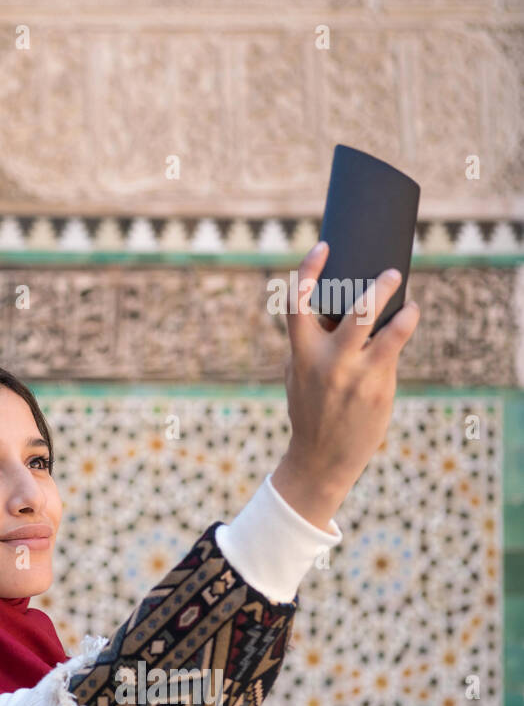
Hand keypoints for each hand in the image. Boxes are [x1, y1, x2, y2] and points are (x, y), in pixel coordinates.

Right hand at [271, 241, 420, 531]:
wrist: (321, 456)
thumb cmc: (310, 407)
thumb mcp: (297, 374)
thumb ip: (310, 343)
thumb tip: (336, 308)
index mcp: (299, 353)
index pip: (296, 304)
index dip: (307, 271)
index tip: (322, 248)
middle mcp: (326, 361)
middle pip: (354, 311)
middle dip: (376, 288)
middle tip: (391, 273)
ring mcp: (353, 374)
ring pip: (382, 327)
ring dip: (399, 305)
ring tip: (407, 295)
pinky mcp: (376, 386)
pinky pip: (395, 346)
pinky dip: (405, 325)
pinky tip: (409, 316)